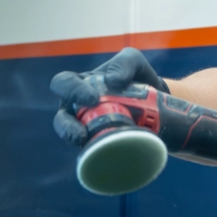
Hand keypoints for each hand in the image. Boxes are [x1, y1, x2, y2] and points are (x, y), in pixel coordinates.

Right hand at [50, 47, 168, 146]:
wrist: (155, 101)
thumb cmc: (135, 78)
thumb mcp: (134, 62)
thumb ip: (125, 63)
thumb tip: (115, 81)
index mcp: (80, 84)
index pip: (63, 84)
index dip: (72, 91)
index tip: (92, 98)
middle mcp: (77, 106)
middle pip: (61, 117)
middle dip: (67, 126)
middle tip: (82, 132)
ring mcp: (86, 127)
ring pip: (71, 137)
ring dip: (75, 143)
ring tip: (86, 145)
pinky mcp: (98, 143)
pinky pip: (91, 150)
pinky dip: (96, 152)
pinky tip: (104, 153)